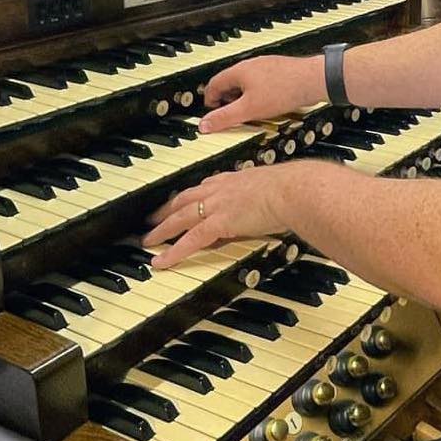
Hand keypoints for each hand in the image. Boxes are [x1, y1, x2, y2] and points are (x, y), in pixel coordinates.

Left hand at [142, 166, 296, 268]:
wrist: (292, 190)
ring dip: (161, 229)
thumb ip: (263, 197)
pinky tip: (161, 261)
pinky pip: (190, 240)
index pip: (204, 186)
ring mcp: (217, 205)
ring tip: (148, 240)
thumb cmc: (292, 190)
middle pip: (184, 199)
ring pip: (180, 218)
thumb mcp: (273, 189)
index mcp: (234, 179)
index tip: (180, 200)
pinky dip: (173, 252)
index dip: (189, 195)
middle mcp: (220, 189)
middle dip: (166, 209)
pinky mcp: (218, 223)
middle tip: (152, 218)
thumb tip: (266, 208)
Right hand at [198, 55, 323, 132]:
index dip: (209, 99)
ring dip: (242, 96)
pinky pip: (261, 81)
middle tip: (228, 113)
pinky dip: (257, 93)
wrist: (313, 80)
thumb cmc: (283, 90)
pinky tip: (266, 103)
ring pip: (246, 81)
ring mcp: (266, 65)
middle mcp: (251, 64)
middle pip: (230, 81)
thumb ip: (225, 117)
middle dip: (226, 98)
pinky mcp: (279, 70)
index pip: (214, 83)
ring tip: (247, 110)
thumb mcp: (248, 109)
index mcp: (239, 71)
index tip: (211, 111)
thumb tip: (205, 124)